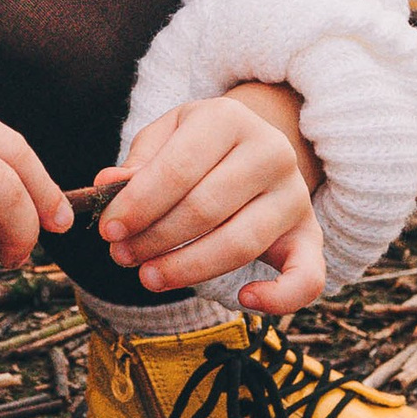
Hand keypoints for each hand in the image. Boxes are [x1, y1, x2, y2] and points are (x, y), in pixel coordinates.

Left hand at [95, 80, 324, 313]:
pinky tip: (244, 299)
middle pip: (205, 208)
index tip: (108, 231)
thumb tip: (107, 184)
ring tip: (149, 277)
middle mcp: (271, 152)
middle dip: (155, 239)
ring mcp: (295, 195)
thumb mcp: (166, 137)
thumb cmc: (198, 149)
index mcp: (230, 118)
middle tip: (121, 256)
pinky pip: (308, 276)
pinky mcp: (310, 234)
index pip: (178, 168)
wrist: (256, 149)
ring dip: (188, 268)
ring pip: (240, 244)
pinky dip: (280, 297)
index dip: (138, 205)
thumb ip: (139, 161)